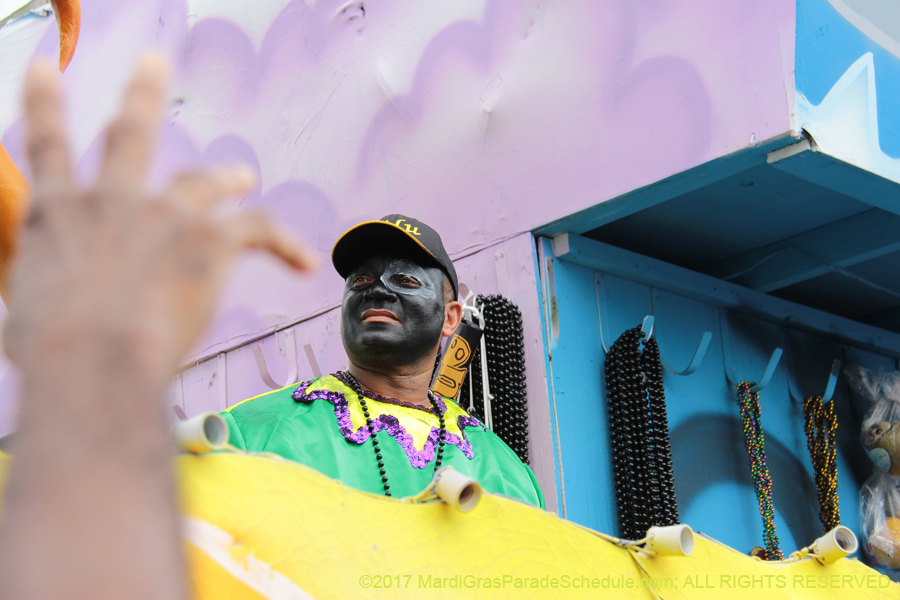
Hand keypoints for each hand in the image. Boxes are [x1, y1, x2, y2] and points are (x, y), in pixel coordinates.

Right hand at [4, 56, 317, 374]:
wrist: (94, 360)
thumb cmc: (53, 353)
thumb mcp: (28, 307)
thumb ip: (44, 286)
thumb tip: (46, 305)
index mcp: (56, 215)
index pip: (46, 146)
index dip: (44, 102)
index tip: (42, 70)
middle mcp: (110, 200)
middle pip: (129, 132)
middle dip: (142, 93)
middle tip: (152, 63)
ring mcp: (163, 214)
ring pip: (201, 181)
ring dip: (224, 176)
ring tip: (242, 175)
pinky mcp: (210, 238)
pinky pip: (259, 229)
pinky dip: (285, 243)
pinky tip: (301, 260)